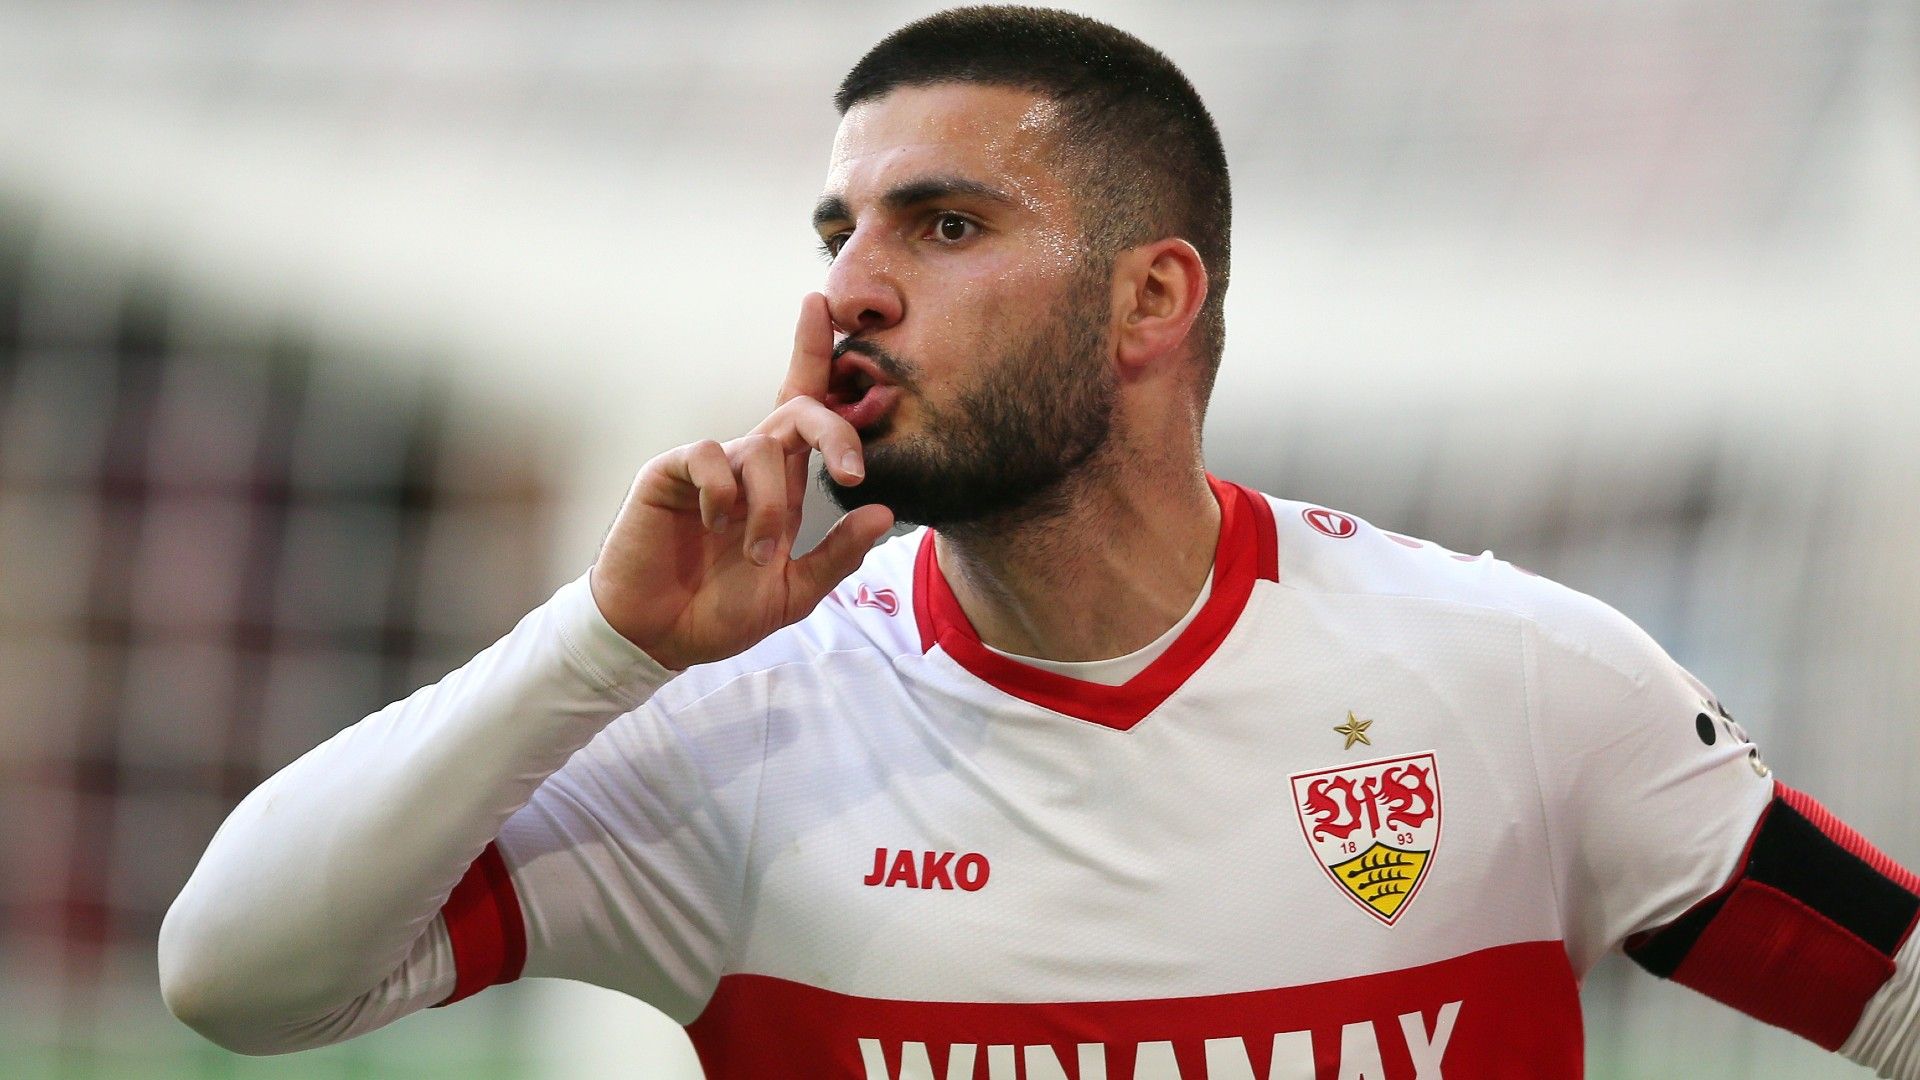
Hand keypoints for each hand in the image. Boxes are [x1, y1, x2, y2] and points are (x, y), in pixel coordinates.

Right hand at [588, 294, 895, 669]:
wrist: (658, 636)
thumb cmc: (719, 611)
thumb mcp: (794, 592)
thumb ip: (838, 555)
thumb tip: (884, 512)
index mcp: (782, 485)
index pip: (806, 408)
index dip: (814, 354)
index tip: (825, 308)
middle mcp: (749, 465)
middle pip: (799, 408)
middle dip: (835, 431)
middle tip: (853, 473)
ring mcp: (710, 467)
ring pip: (762, 448)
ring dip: (770, 507)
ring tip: (755, 553)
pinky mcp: (670, 473)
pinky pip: (709, 455)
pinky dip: (725, 492)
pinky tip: (717, 526)